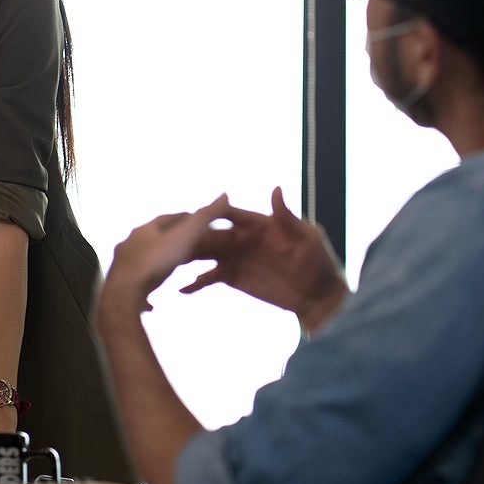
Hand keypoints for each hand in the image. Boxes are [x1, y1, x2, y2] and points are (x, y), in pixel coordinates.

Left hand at [105, 195, 233, 312]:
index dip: (183, 219)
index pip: (166, 219)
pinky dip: (145, 291)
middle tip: (183, 245)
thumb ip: (205, 217)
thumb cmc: (156, 262)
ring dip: (154, 263)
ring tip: (167, 270)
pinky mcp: (119, 287)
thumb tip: (226, 194)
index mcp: (144, 230)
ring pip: (140, 261)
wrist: (125, 293)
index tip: (196, 221)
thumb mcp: (186, 237)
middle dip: (166, 240)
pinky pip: (134, 287)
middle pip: (151, 238)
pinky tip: (152, 304)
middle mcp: (129, 244)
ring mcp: (122, 265)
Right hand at [181, 187, 347, 331]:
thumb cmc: (317, 260)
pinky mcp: (231, 277)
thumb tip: (275, 188)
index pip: (228, 214)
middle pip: (210, 234)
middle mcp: (240, 237)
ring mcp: (234, 257)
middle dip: (190, 236)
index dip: (211, 213)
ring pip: (204, 253)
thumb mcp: (305, 237)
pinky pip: (208, 278)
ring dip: (186, 256)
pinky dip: (194, 283)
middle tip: (169, 241)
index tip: (192, 214)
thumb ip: (286, 216)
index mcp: (256, 223)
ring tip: (165, 261)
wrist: (316, 294)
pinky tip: (180, 289)